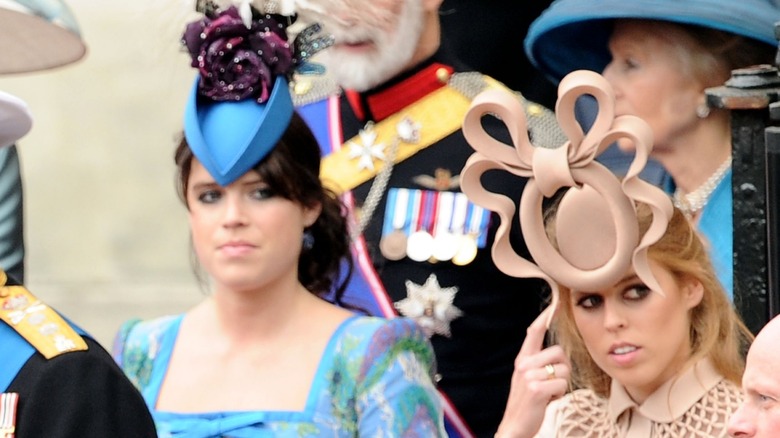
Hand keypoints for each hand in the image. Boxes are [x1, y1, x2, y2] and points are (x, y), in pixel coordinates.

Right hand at [494, 306, 570, 437]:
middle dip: (563, 369)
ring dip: (562, 384)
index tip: (555, 305)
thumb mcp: (527, 378)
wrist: (514, 426)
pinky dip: (560, 394)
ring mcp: (529, 376)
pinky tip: (548, 400)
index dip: (544, 318)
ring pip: (564, 369)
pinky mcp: (537, 389)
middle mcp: (524, 364)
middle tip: (552, 383)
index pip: (533, 333)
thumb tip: (556, 352)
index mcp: (522, 359)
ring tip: (549, 393)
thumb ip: (537, 363)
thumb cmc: (526, 403)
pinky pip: (563, 384)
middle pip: (559, 352)